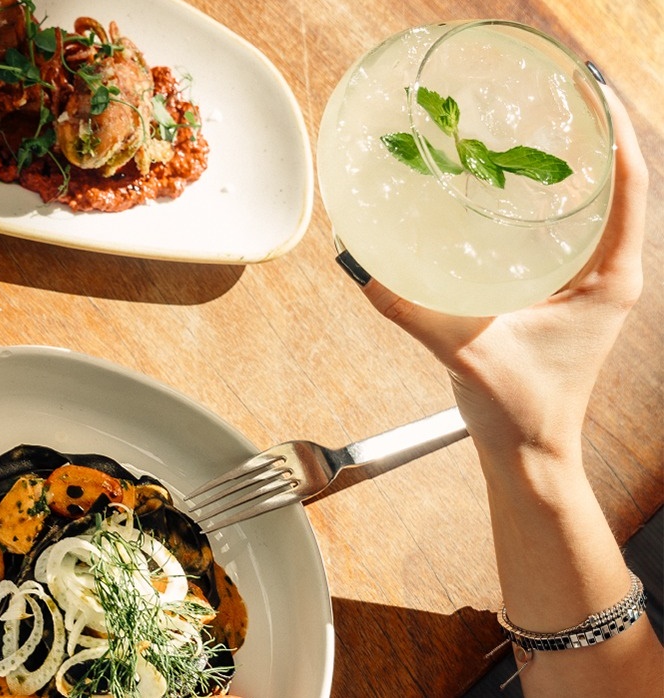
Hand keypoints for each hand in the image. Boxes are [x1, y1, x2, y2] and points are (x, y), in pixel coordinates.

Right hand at [354, 85, 646, 471]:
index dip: (615, 135)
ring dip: (572, 169)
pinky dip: (550, 204)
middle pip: (616, 188)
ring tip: (535, 132)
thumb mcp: (465, 352)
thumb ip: (411, 309)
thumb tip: (362, 266)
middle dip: (592, 139)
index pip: (630, 189)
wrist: (528, 453)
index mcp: (609, 281)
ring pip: (594, 209)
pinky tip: (510, 193)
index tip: (589, 95)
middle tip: (552, 102)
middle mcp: (609, 276)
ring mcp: (590, 286)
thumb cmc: (520, 410)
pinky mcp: (566, 297)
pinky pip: (569, 234)